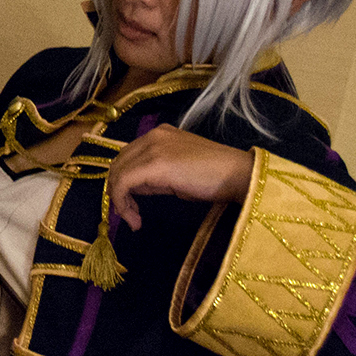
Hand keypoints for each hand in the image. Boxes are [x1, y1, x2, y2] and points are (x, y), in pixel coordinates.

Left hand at [106, 124, 253, 230]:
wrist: (238, 174)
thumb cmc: (215, 177)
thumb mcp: (179, 171)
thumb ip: (156, 174)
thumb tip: (138, 187)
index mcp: (158, 134)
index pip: (127, 156)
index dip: (122, 181)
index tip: (130, 205)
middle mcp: (151, 136)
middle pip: (119, 163)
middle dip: (118, 191)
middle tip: (129, 215)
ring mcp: (152, 147)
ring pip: (118, 173)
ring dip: (120, 200)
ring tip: (133, 220)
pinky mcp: (154, 164)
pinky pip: (124, 182)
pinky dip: (122, 203)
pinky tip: (135, 220)